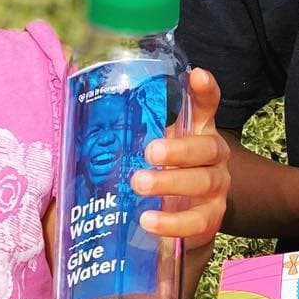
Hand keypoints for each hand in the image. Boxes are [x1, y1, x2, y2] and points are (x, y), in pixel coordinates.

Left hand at [131, 68, 230, 250]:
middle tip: (149, 151)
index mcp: (199, 131)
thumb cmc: (161, 171)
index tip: (196, 75)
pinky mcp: (212, 218)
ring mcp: (217, 188)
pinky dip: (173, 222)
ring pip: (203, 182)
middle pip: (207, 148)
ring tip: (139, 184)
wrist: (183, 217)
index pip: (207, 106)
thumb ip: (131, 130)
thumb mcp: (150, 146)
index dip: (205, 90)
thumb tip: (81, 109)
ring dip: (170, 183)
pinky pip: (198, 221)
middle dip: (179, 150)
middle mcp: (214, 156)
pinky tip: (149, 221)